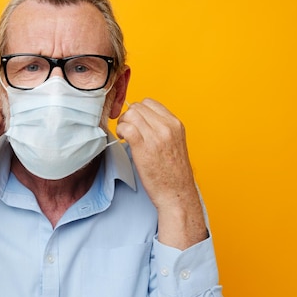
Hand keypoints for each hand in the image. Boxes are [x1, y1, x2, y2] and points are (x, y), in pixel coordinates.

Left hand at [116, 98, 207, 248]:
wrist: (176, 193)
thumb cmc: (173, 172)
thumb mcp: (174, 142)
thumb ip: (162, 128)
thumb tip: (142, 119)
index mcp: (175, 124)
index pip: (150, 102)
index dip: (138, 111)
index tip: (136, 122)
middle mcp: (167, 127)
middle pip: (138, 106)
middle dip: (129, 116)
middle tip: (128, 129)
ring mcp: (156, 136)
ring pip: (130, 114)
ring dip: (123, 123)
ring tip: (126, 135)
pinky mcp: (143, 147)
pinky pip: (126, 128)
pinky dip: (121, 131)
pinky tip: (124, 140)